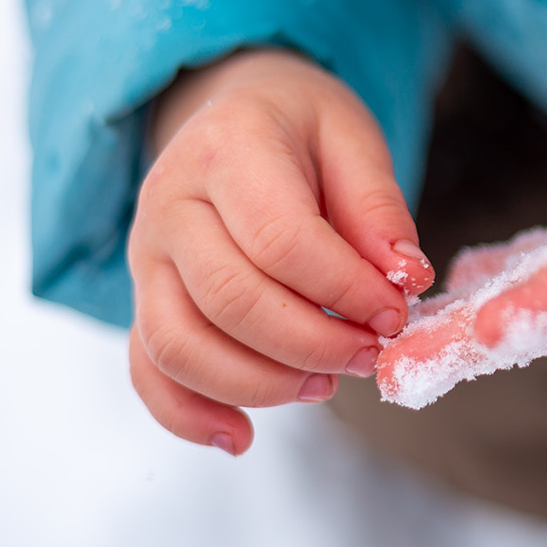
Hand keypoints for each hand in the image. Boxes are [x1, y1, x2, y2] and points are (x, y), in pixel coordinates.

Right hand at [126, 49, 433, 453]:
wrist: (231, 111)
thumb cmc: (299, 126)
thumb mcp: (351, 135)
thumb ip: (377, 204)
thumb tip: (404, 276)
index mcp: (228, 148)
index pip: (282, 239)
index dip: (344, 290)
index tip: (394, 312)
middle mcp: (171, 202)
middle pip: (230, 299)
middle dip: (311, 344)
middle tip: (369, 354)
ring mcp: (146, 255)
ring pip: (179, 344)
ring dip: (259, 383)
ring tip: (326, 384)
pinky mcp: (142, 296)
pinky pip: (147, 368)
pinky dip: (187, 413)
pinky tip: (240, 435)